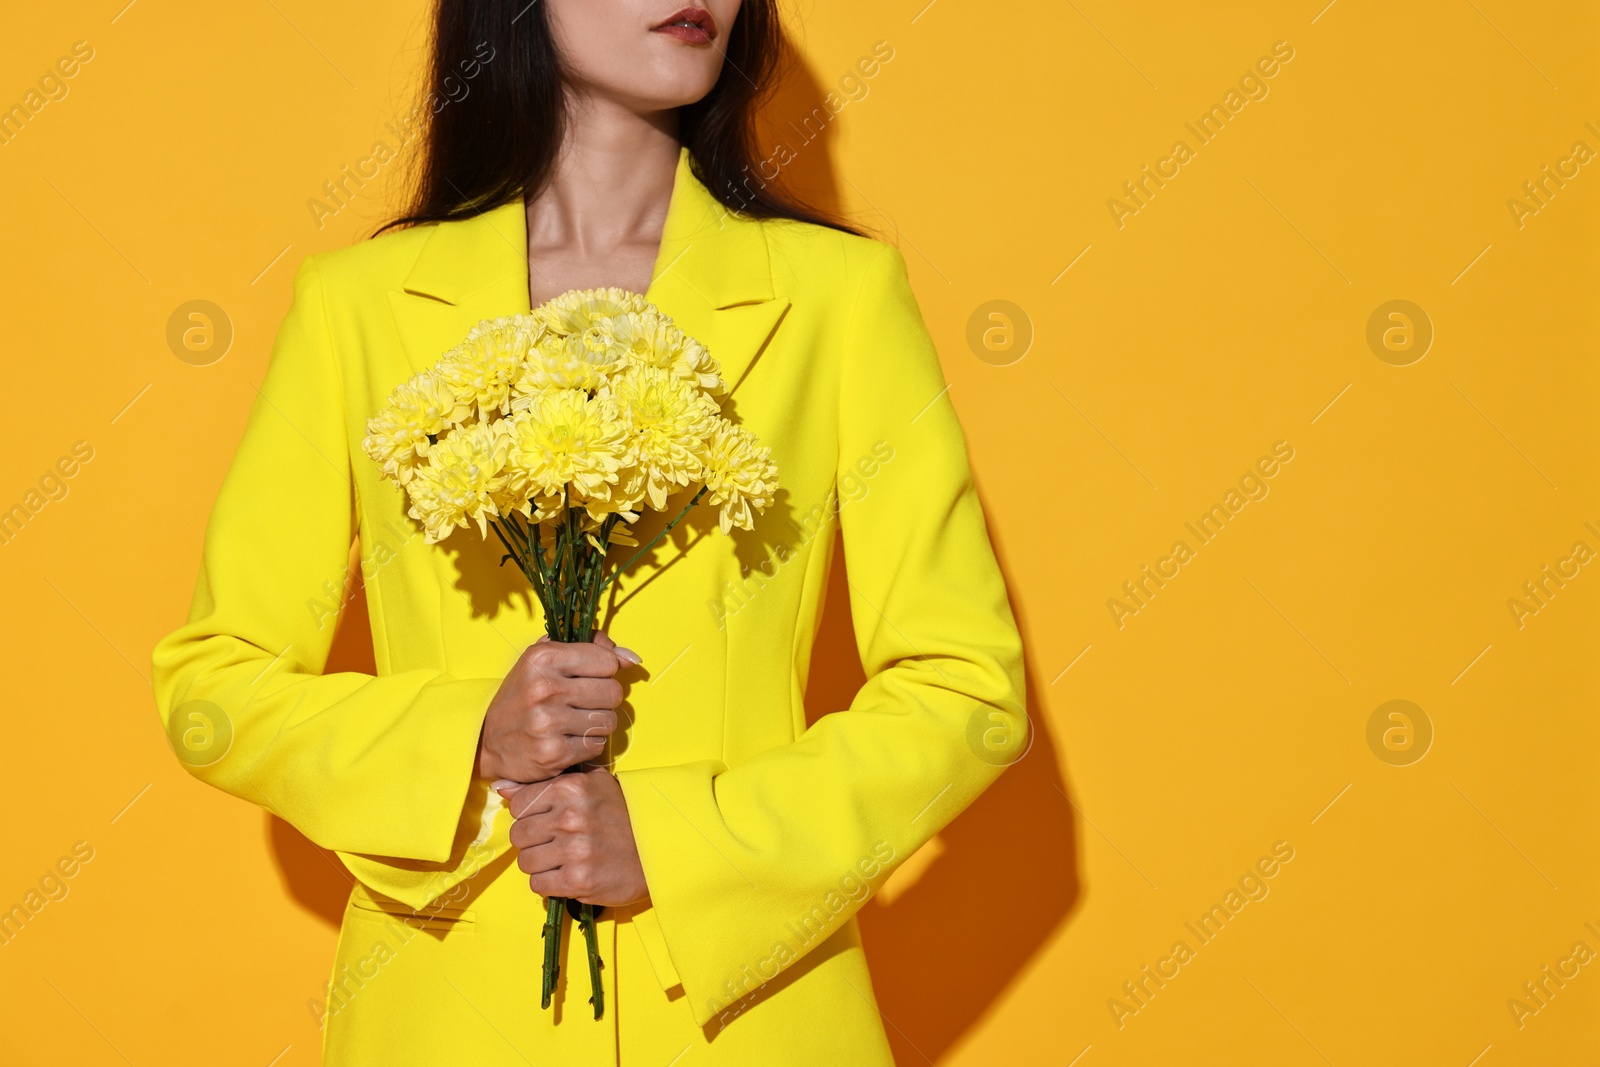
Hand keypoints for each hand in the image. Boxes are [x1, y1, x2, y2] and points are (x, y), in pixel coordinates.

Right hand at [475, 632, 640, 783]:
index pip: (608, 661)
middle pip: (614, 692)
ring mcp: (548, 722)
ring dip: (597, 724)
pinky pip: (596, 745)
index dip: (604, 671)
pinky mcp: (553, 753)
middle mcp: (544, 687)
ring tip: (575, 722)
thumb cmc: (523, 695)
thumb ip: (591, 647)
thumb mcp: (546, 658)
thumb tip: (632, 659)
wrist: (487, 740)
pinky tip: (568, 739)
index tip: (587, 678)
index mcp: (543, 657)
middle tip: (583, 703)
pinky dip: (587, 744)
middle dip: (604, 699)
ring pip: (609, 720)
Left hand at [499, 769, 648, 906]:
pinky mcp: (578, 880)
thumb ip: (546, 784)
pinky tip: (567, 875)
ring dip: (540, 865)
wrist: (657, 851)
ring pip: (525, 861)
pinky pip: (538, 884)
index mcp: (571, 788)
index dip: (529, 815)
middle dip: (532, 842)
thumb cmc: (622, 816)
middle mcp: (571, 816)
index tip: (546, 821)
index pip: (519, 804)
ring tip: (562, 860)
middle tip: (554, 844)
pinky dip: (549, 884)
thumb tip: (501, 787)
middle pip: (519, 834)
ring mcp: (574, 850)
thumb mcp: (591, 786)